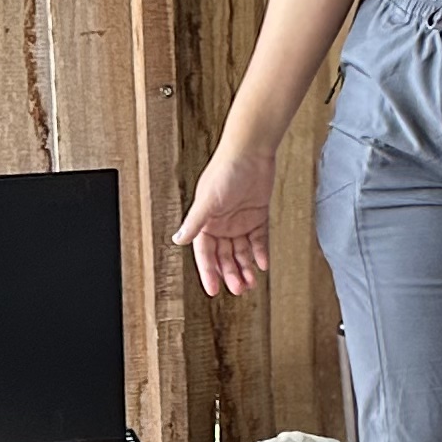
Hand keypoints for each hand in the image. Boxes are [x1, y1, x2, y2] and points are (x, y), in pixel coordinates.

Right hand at [174, 143, 277, 298]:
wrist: (251, 152)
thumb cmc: (226, 169)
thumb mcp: (208, 200)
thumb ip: (194, 222)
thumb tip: (178, 240)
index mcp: (206, 221)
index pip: (205, 253)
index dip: (209, 271)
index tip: (213, 289)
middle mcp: (222, 223)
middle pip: (224, 256)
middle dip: (230, 273)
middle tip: (238, 289)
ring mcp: (240, 221)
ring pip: (241, 251)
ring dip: (245, 267)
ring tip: (251, 282)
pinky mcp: (257, 216)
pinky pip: (258, 240)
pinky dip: (260, 253)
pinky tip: (262, 264)